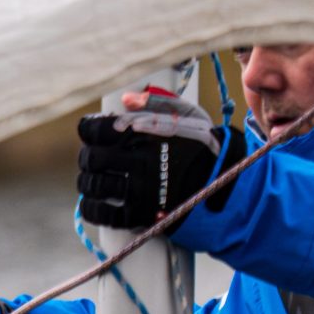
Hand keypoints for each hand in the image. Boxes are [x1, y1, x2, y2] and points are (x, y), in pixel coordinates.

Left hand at [77, 90, 234, 230]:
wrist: (226, 183)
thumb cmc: (204, 146)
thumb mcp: (187, 116)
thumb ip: (155, 103)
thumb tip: (125, 100)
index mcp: (146, 131)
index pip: (95, 129)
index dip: (88, 129)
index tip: (92, 132)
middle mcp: (139, 159)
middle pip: (91, 158)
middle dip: (87, 158)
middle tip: (93, 158)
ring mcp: (140, 188)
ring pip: (93, 185)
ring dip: (88, 182)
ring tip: (95, 179)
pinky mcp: (142, 214)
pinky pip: (103, 214)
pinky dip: (92, 208)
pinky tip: (94, 202)